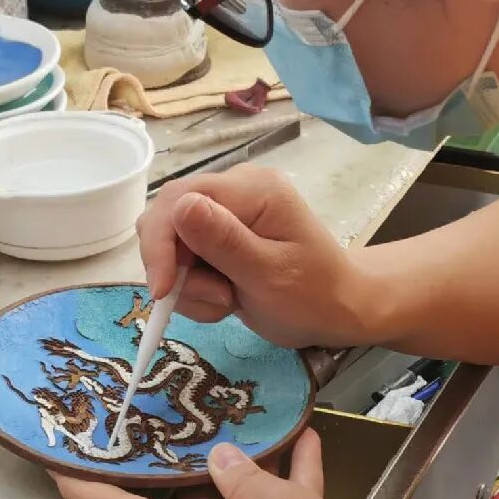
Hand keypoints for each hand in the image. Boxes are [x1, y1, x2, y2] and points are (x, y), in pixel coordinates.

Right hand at [137, 163, 374, 348]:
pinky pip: (184, 262)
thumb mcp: (270, 275)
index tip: (164, 290)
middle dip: (176, 268)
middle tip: (214, 300)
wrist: (337, 310)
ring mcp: (225, 214)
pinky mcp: (218, 238)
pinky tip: (226, 301)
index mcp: (252, 189)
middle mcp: (234, 191)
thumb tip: (178, 206)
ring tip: (227, 302)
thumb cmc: (314, 295)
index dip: (161, 244)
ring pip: (170, 246)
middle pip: (167, 220)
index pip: (179, 199)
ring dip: (189, 285)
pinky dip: (195, 290)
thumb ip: (225, 241)